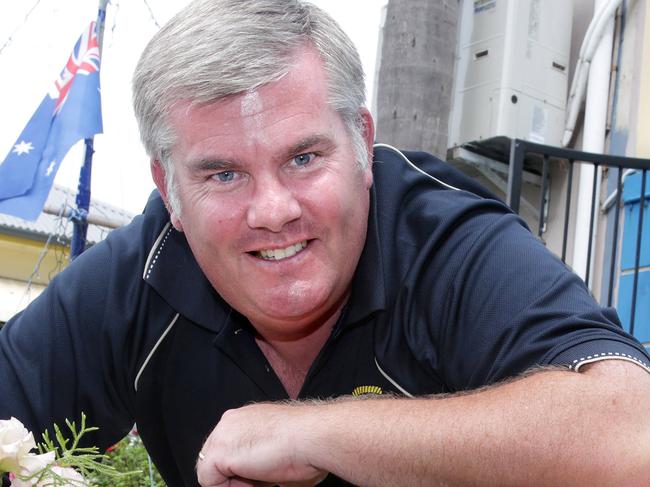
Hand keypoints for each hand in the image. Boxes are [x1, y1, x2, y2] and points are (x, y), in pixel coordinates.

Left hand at [195, 402, 327, 486]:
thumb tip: (262, 477)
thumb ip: (260, 461)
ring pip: (212, 471)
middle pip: (218, 459)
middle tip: (262, 481)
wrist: (312, 436)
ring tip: (262, 480)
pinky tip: (253, 481)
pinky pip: (209, 482)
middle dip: (236, 476)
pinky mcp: (218, 453)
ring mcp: (222, 435)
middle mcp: (231, 422)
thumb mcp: (278, 452)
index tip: (261, 479)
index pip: (231, 449)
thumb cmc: (307, 444)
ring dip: (235, 483)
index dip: (243, 471)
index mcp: (246, 418)